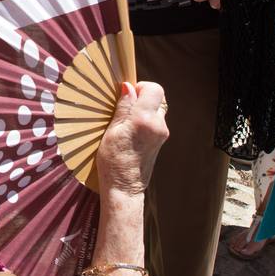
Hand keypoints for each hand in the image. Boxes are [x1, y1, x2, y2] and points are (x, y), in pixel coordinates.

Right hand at [96, 81, 168, 196]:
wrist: (124, 188)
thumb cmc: (113, 161)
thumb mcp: (112, 130)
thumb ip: (123, 107)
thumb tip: (128, 87)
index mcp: (144, 119)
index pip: (154, 89)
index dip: (140, 87)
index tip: (127, 95)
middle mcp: (158, 125)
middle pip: (157, 98)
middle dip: (142, 98)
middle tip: (125, 109)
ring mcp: (162, 134)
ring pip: (157, 110)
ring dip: (143, 110)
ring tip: (126, 123)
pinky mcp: (161, 141)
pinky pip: (155, 122)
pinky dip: (145, 121)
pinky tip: (131, 133)